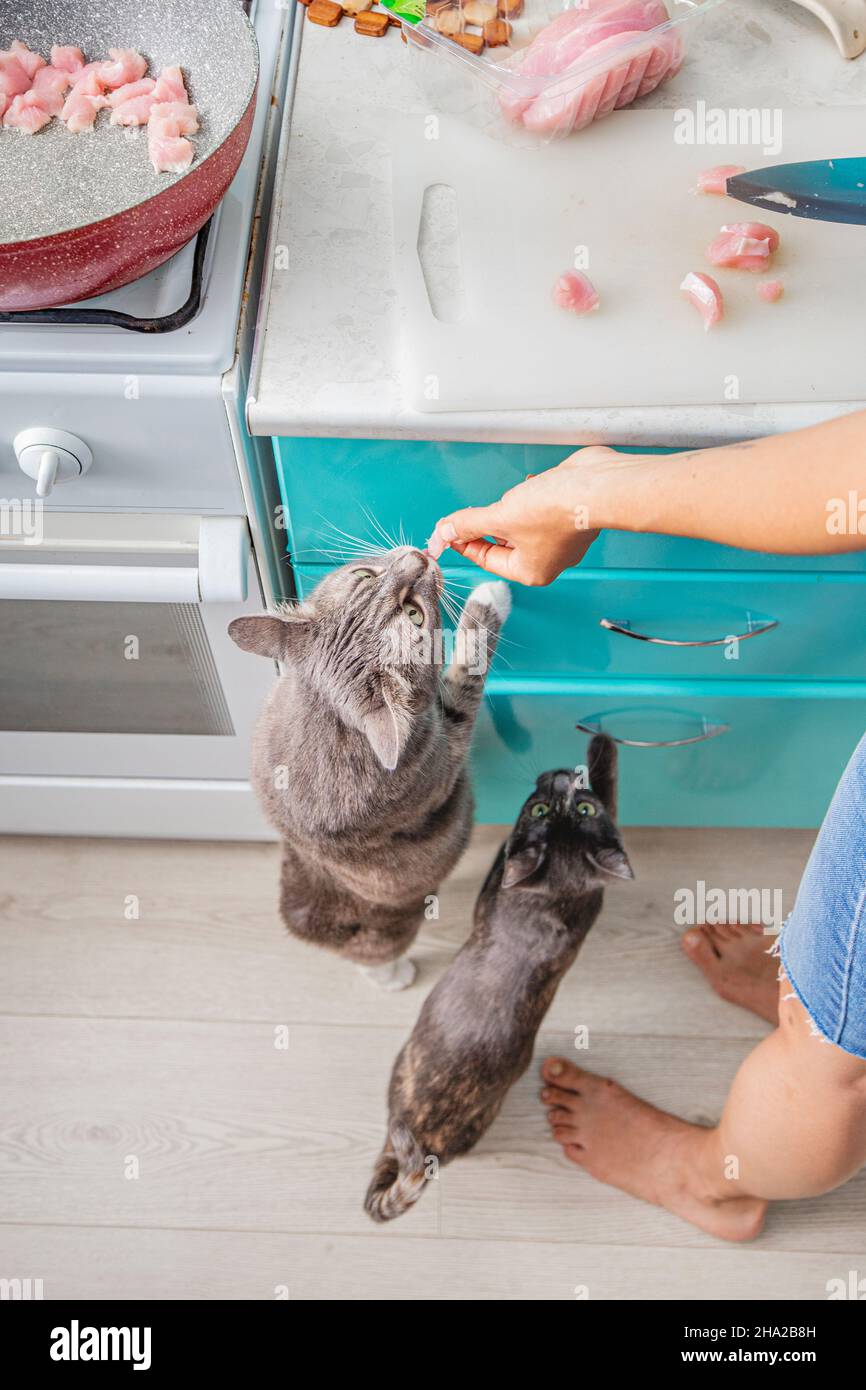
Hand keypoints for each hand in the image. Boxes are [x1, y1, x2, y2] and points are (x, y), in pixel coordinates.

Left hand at [426, 446, 619, 585]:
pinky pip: (541, 505)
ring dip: (512, 506)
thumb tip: (444, 532)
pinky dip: (533, 494)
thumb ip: (469, 524)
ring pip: (522, 522)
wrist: (597, 485)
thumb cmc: (559, 510)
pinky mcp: (569, 511)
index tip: (449, 529)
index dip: (464, 542)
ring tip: (514, 496)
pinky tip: (533, 485)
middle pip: (503, 541)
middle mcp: (548, 558)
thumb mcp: (500, 517)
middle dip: (490, 522)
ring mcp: (561, 535)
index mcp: (530, 571)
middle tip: (472, 510)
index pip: (486, 559)